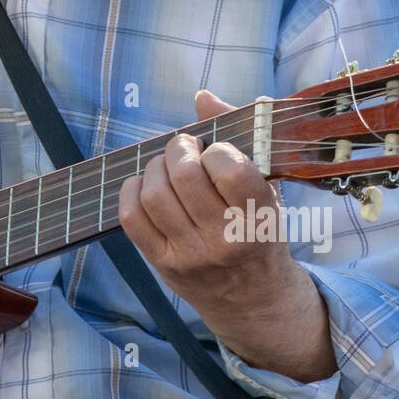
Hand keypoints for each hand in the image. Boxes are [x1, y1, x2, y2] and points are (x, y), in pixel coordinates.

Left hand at [117, 90, 335, 381]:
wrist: (255, 302)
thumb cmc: (261, 233)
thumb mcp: (267, 190)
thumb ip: (240, 138)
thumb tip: (202, 96)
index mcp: (258, 218)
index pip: (229, 168)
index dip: (216, 149)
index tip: (217, 152)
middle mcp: (223, 239)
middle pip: (183, 176)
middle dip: (178, 148)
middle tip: (184, 147)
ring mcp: (189, 254)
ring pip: (154, 194)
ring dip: (155, 167)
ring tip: (167, 166)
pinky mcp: (162, 264)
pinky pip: (131, 218)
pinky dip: (132, 191)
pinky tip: (146, 184)